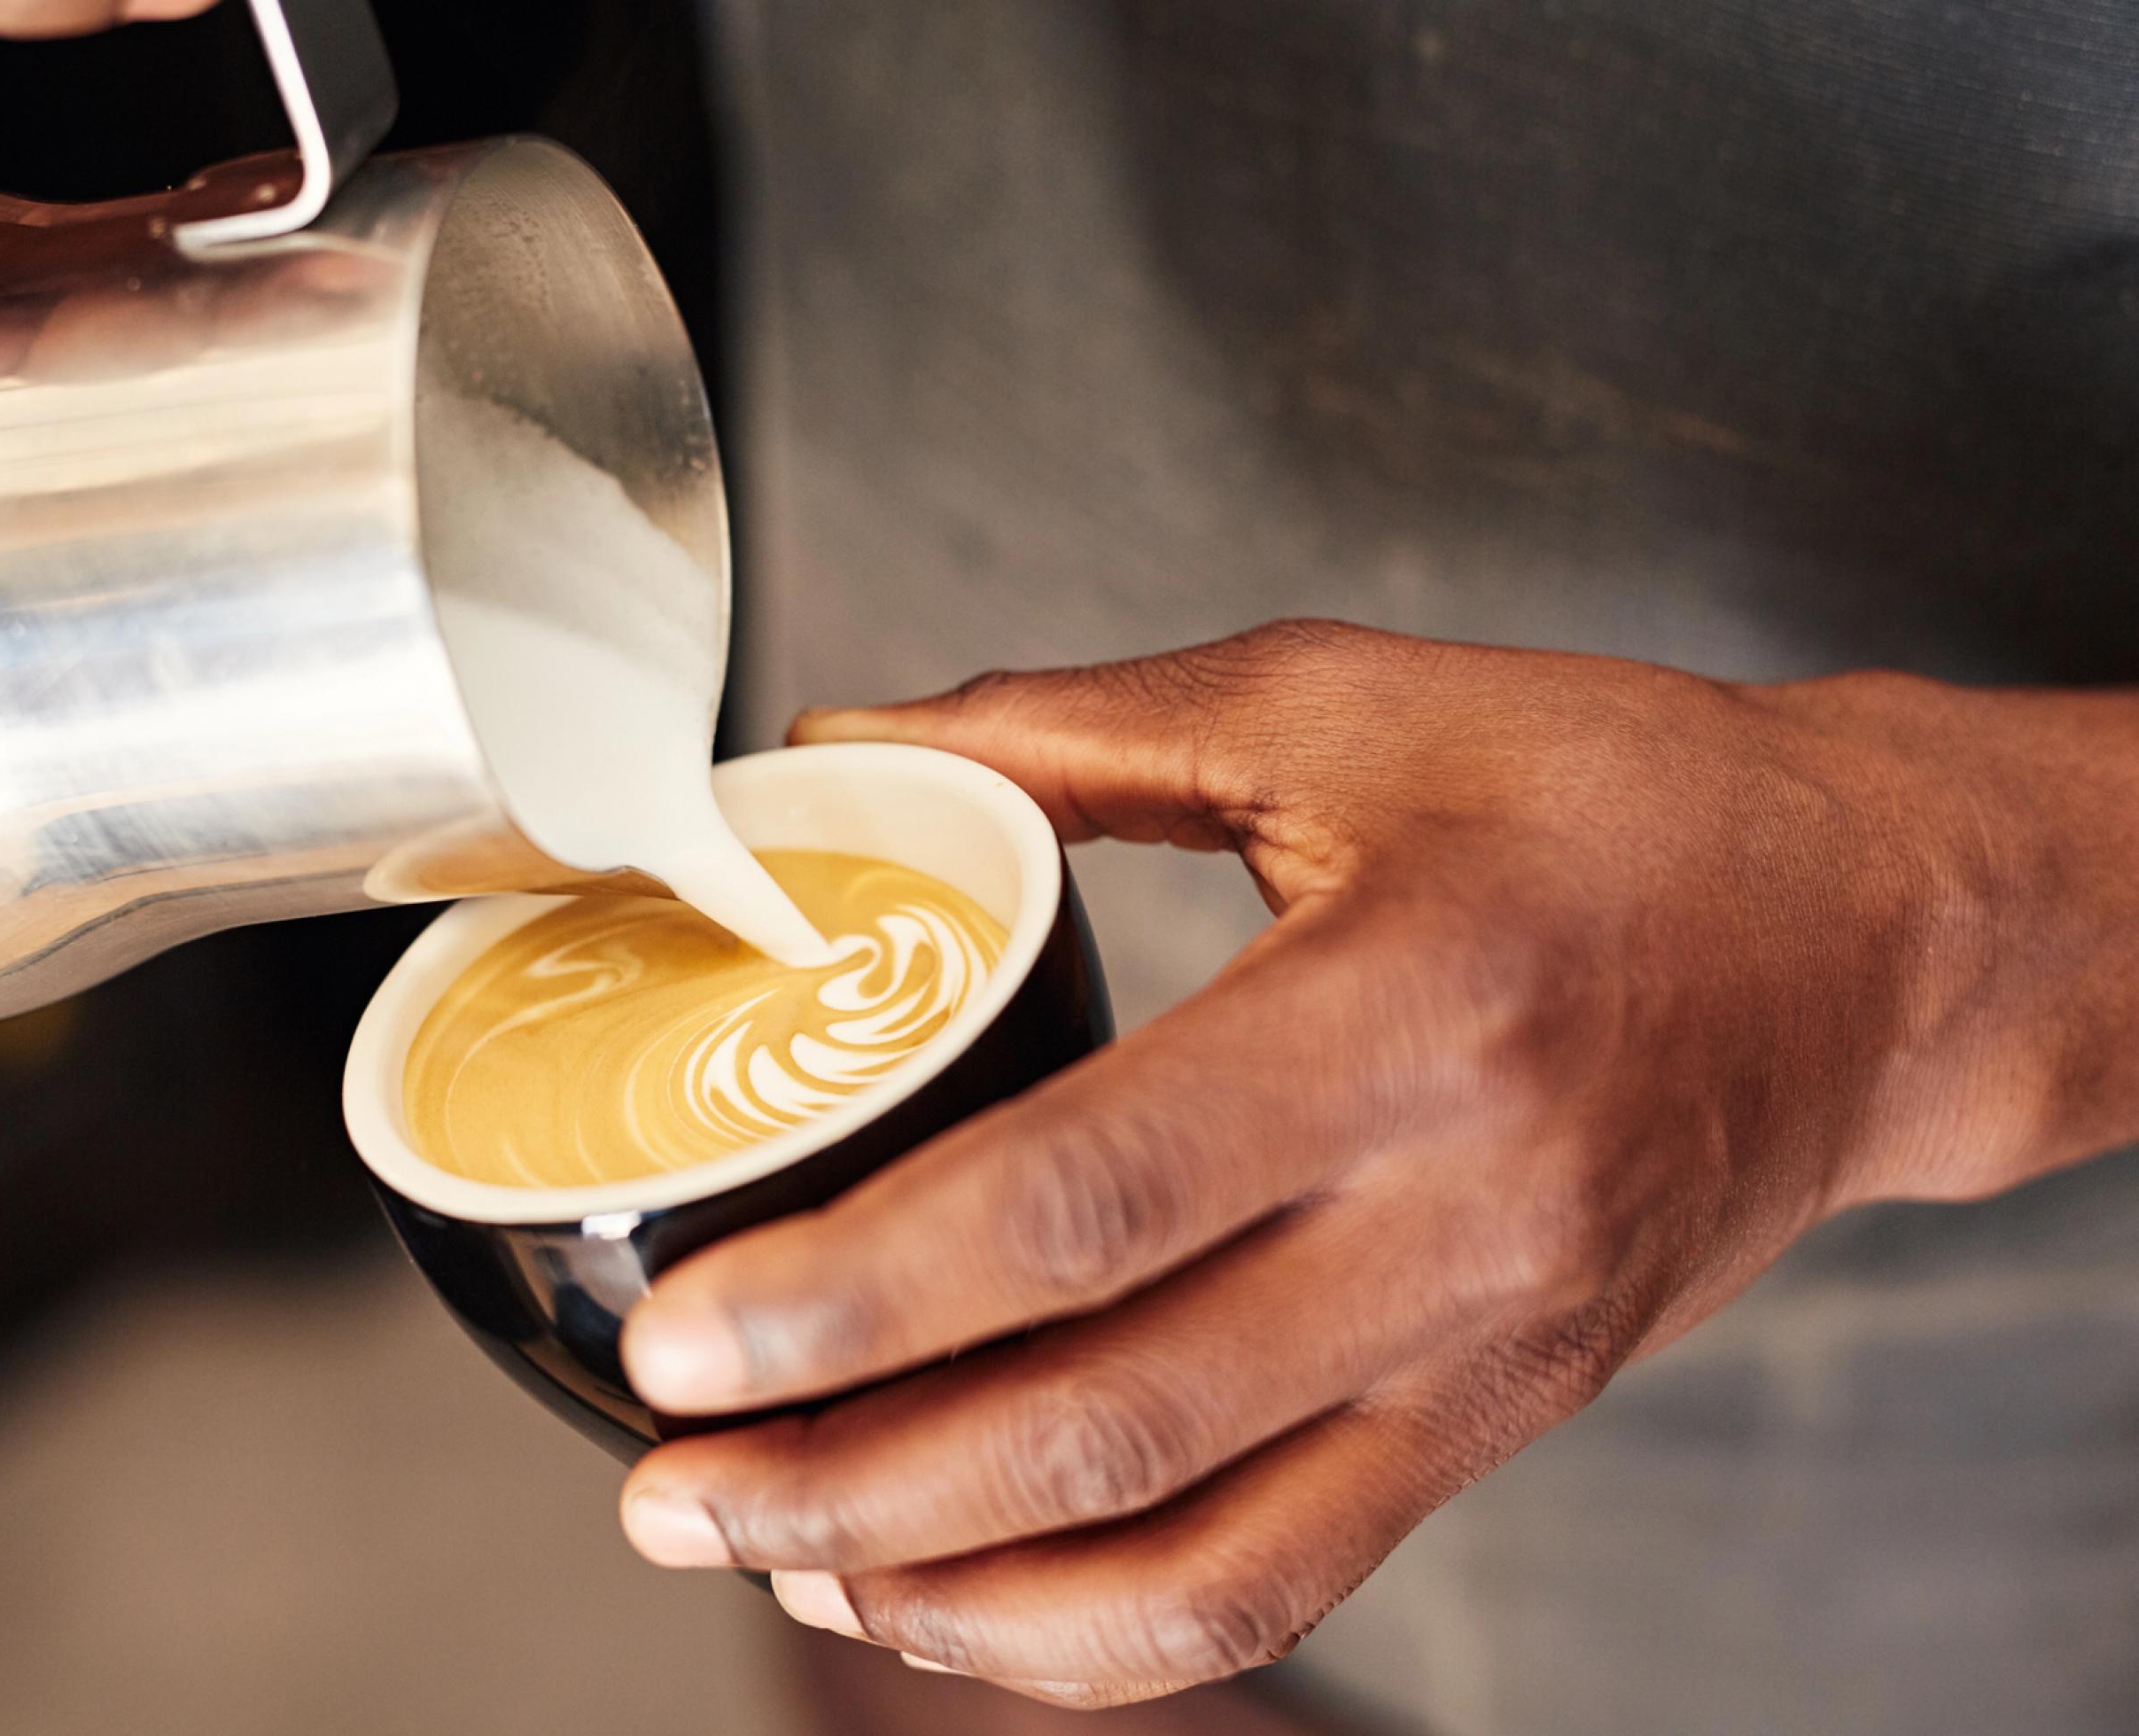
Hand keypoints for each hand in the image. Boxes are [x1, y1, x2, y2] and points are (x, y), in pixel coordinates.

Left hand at [613, 622, 2138, 1705]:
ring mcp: (1485, 1354)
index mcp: (1405, 1011)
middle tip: (664, 1486)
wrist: (1870, 945)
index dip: (860, 1292)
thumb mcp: (1347, 705)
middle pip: (1106, 1418)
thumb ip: (1073, 733)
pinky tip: (960, 1596)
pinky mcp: (1497, 1422)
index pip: (1086, 1201)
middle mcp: (1455, 1220)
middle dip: (847, 1479)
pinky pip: (1286, 1581)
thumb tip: (839, 749)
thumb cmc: (1619, 801)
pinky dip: (1103, 1631)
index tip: (688, 1333)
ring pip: (1189, 1555)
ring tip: (772, 1555)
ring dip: (953, 1588)